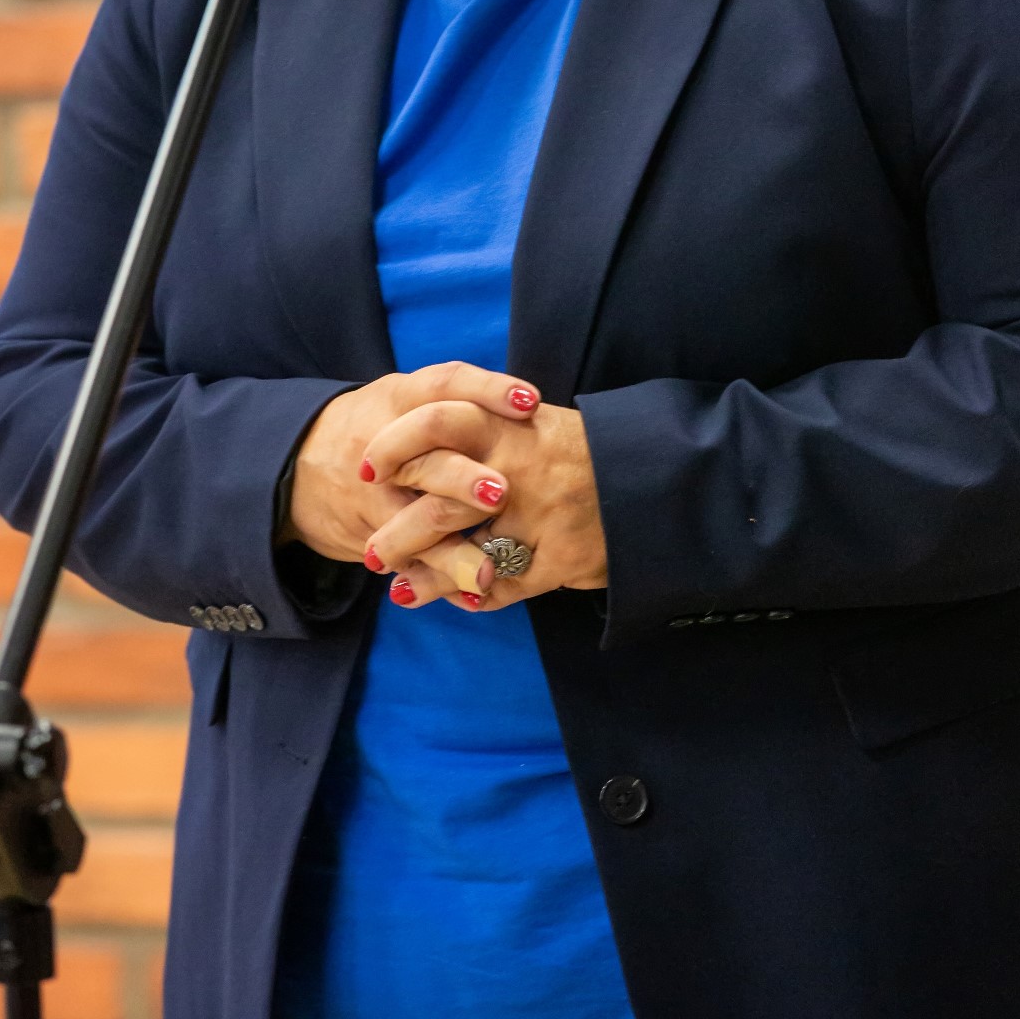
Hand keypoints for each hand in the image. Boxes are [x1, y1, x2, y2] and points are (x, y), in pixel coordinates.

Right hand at [285, 364, 539, 601]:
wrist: (296, 465)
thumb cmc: (375, 426)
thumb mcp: (401, 400)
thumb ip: (454, 402)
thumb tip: (530, 406)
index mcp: (400, 398)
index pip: (446, 383)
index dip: (488, 390)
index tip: (530, 402)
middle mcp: (383, 440)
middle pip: (423, 458)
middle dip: (460, 478)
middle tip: (501, 494)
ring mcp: (373, 492)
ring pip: (411, 522)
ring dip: (449, 552)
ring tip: (485, 575)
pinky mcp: (370, 532)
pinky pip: (405, 557)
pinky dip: (438, 578)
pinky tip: (474, 595)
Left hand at [361, 398, 605, 610]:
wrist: (653, 476)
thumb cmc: (576, 452)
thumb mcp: (528, 426)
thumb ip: (478, 432)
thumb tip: (409, 454)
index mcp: (509, 424)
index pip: (438, 420)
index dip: (393, 445)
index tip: (367, 470)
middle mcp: (522, 466)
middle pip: (442, 495)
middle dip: (398, 530)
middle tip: (372, 553)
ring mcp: (543, 514)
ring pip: (468, 550)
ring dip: (428, 574)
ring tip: (400, 590)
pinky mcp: (562, 555)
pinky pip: (507, 584)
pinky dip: (476, 595)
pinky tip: (459, 598)